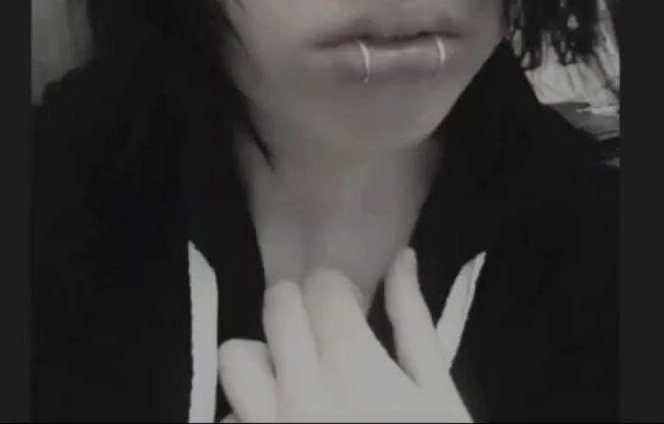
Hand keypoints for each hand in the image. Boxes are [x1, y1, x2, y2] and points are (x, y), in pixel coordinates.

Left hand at [219, 248, 473, 421]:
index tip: (350, 313)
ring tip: (292, 383)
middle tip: (324, 341)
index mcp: (351, 363)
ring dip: (263, 361)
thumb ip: (413, 319)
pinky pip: (227, 419)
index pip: (320, 285)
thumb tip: (402, 256)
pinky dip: (248, 417)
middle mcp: (297, 388)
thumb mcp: (437, 393)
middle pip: (277, 304)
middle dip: (301, 312)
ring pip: (234, 357)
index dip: (338, 293)